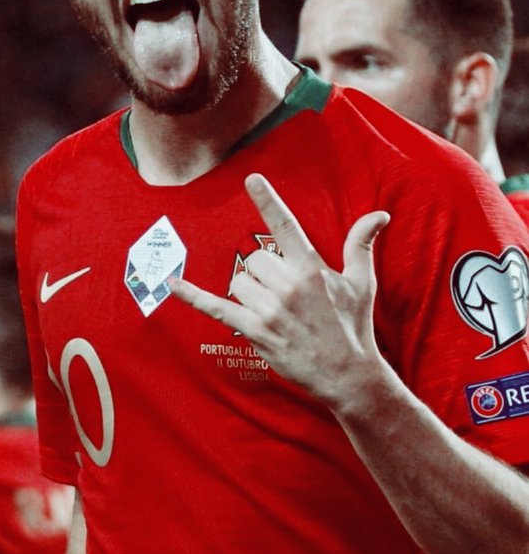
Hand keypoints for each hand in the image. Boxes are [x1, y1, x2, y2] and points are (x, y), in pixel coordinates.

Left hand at [169, 174, 389, 407]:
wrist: (349, 374)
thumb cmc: (354, 326)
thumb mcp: (361, 283)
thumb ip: (360, 245)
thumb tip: (379, 214)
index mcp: (311, 269)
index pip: (285, 226)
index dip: (268, 201)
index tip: (252, 179)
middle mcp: (289, 286)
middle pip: (255, 259)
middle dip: (264, 272)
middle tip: (284, 295)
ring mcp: (271, 310)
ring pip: (239, 282)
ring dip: (249, 292)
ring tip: (274, 311)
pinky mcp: (256, 332)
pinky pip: (217, 308)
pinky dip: (193, 297)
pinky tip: (173, 285)